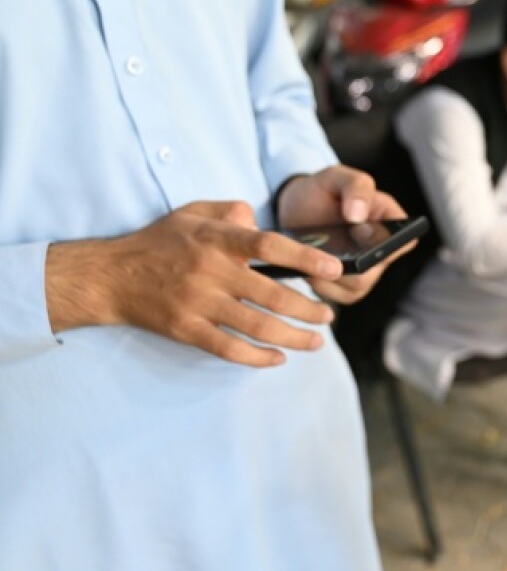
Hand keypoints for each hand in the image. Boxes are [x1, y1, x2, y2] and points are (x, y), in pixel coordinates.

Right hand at [46, 201, 343, 367]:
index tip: (333, 269)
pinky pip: (228, 349)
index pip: (268, 246)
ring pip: (256, 326)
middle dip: (308, 309)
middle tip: (329, 316)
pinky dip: (257, 358)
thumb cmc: (158, 243)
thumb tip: (258, 219)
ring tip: (316, 342)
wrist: (109, 276)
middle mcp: (209, 271)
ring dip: (293, 337)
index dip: (304, 258)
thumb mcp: (192, 213)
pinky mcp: (185, 329)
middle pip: (271, 295)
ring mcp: (197, 303)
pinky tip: (278, 358)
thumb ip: (229, 211)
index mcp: (214, 239)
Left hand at [275, 165, 412, 303]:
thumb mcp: (336, 177)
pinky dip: (319, 283)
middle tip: (321, 247)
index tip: (357, 229)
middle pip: (374, 269)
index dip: (386, 243)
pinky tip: (306, 267)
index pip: (406, 240)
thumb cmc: (323, 191)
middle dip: (346, 261)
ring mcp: (367, 272)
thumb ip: (355, 186)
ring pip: (356, 286)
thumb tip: (358, 215)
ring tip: (308, 254)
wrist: (295, 210)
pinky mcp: (346, 288)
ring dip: (328, 273)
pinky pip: (338, 295)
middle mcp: (384, 251)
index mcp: (390, 221)